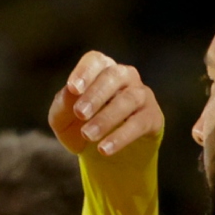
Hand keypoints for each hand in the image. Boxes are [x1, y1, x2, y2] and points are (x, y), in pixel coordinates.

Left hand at [48, 50, 162, 158]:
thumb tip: (70, 93)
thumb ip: (62, 104)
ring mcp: (142, 95)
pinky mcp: (153, 116)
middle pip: (113, 76)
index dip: (85, 72)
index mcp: (101, 70)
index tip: (73, 88)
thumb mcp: (62, 118)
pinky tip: (104, 149)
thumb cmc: (80, 125)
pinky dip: (121, 136)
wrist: (103, 153)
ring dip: (107, 117)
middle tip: (80, 113)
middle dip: (96, 95)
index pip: (95, 61)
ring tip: (88, 135)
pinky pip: (140, 123)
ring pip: (129, 99)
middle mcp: (125, 76)